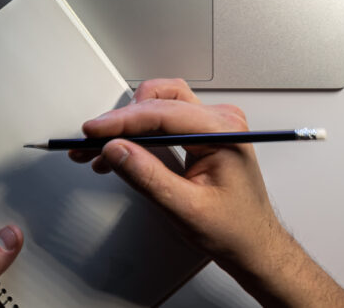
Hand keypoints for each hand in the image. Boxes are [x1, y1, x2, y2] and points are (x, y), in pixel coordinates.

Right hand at [70, 78, 281, 268]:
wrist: (252, 244)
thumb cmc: (234, 229)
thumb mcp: (186, 209)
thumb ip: (148, 177)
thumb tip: (116, 151)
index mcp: (224, 132)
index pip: (163, 114)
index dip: (122, 121)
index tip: (93, 131)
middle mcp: (220, 120)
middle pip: (160, 99)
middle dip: (122, 120)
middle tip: (91, 141)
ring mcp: (212, 124)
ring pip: (159, 105)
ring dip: (128, 124)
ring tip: (98, 149)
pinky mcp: (202, 132)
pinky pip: (165, 120)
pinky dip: (138, 133)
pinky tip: (118, 152)